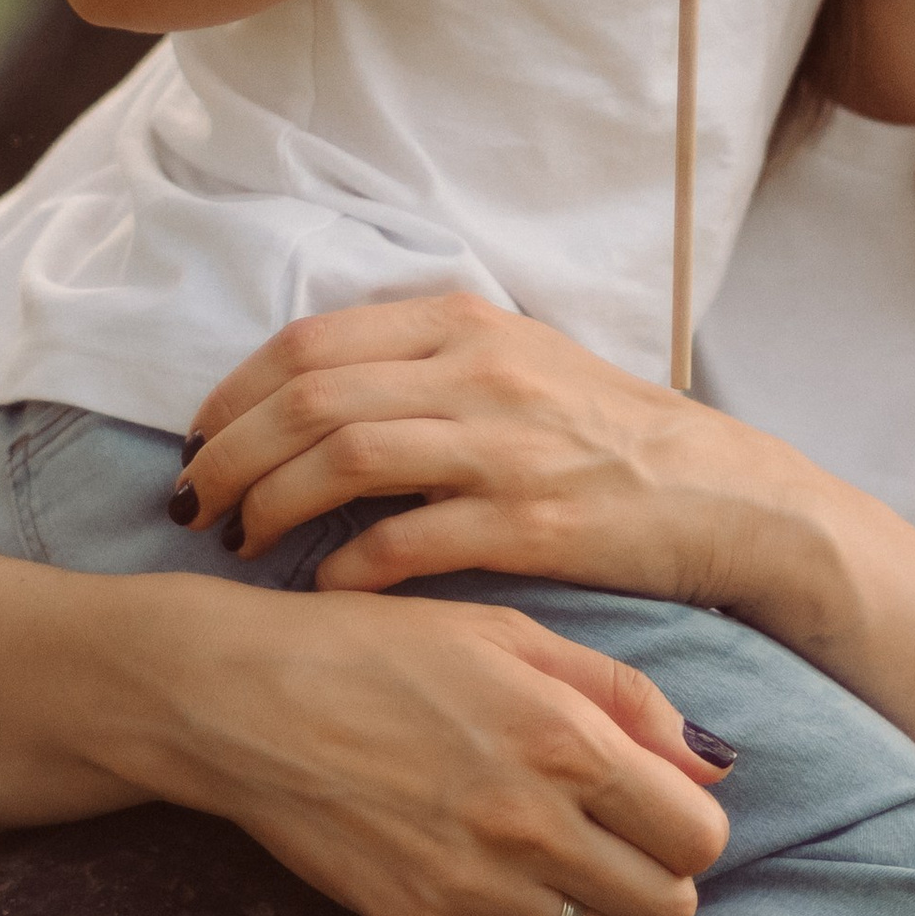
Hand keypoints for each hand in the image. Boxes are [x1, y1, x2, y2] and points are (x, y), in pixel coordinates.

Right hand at [103, 563, 731, 915]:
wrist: (252, 699)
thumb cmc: (386, 648)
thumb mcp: (513, 634)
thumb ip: (624, 695)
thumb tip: (711, 759)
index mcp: (565, 738)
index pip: (697, 833)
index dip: (692, 823)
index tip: (664, 804)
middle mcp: (531, 822)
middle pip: (664, 905)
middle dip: (660, 876)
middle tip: (622, 839)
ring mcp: (476, 886)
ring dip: (601, 911)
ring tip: (562, 857)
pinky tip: (508, 882)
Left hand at [176, 298, 811, 621]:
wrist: (724, 494)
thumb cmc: (607, 434)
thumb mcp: (519, 362)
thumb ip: (424, 363)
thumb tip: (309, 392)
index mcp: (466, 322)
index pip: (310, 341)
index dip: (233, 393)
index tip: (199, 439)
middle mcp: (480, 369)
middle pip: (309, 397)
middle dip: (228, 453)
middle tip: (190, 502)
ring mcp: (507, 445)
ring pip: (343, 458)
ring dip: (269, 505)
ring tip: (238, 543)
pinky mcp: (532, 523)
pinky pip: (405, 542)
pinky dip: (344, 570)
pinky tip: (321, 594)